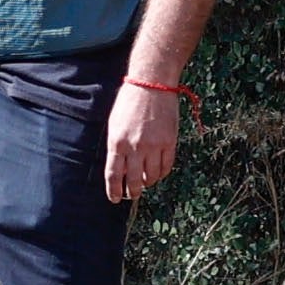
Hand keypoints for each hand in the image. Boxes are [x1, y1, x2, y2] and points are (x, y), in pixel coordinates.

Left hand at [104, 81, 184, 202]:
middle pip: (134, 181)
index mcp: (117, 142)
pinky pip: (166, 167)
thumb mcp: (114, 124)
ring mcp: (154, 146)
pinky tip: (157, 174)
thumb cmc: (129, 103)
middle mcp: (135, 147)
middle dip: (132, 192)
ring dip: (148, 183)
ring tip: (145, 183)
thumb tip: (119, 169)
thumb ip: (116, 147)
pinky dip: (161, 174)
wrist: (151, 85)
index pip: (114, 174)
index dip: (114, 190)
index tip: (114, 199)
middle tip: (131, 195)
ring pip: (152, 176)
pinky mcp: (170, 142)